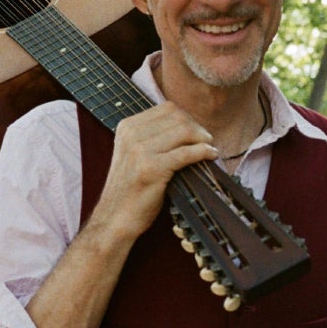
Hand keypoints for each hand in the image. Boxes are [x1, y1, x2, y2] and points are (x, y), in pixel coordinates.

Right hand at [88, 101, 218, 243]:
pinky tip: (210, 156)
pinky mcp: (151, 168)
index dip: (188, 119)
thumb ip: (153, 137)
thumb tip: (189, 125)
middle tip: (207, 142)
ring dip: (203, 140)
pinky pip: (186, 153)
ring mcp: (140, 150)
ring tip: (209, 149)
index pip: (167, 109)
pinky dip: (203, 152)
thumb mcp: (135, 153)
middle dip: (197, 128)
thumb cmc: (131, 189)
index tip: (197, 133)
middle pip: (178, 117)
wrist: (116, 218)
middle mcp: (131, 134)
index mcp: (127, 126)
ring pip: (184, 131)